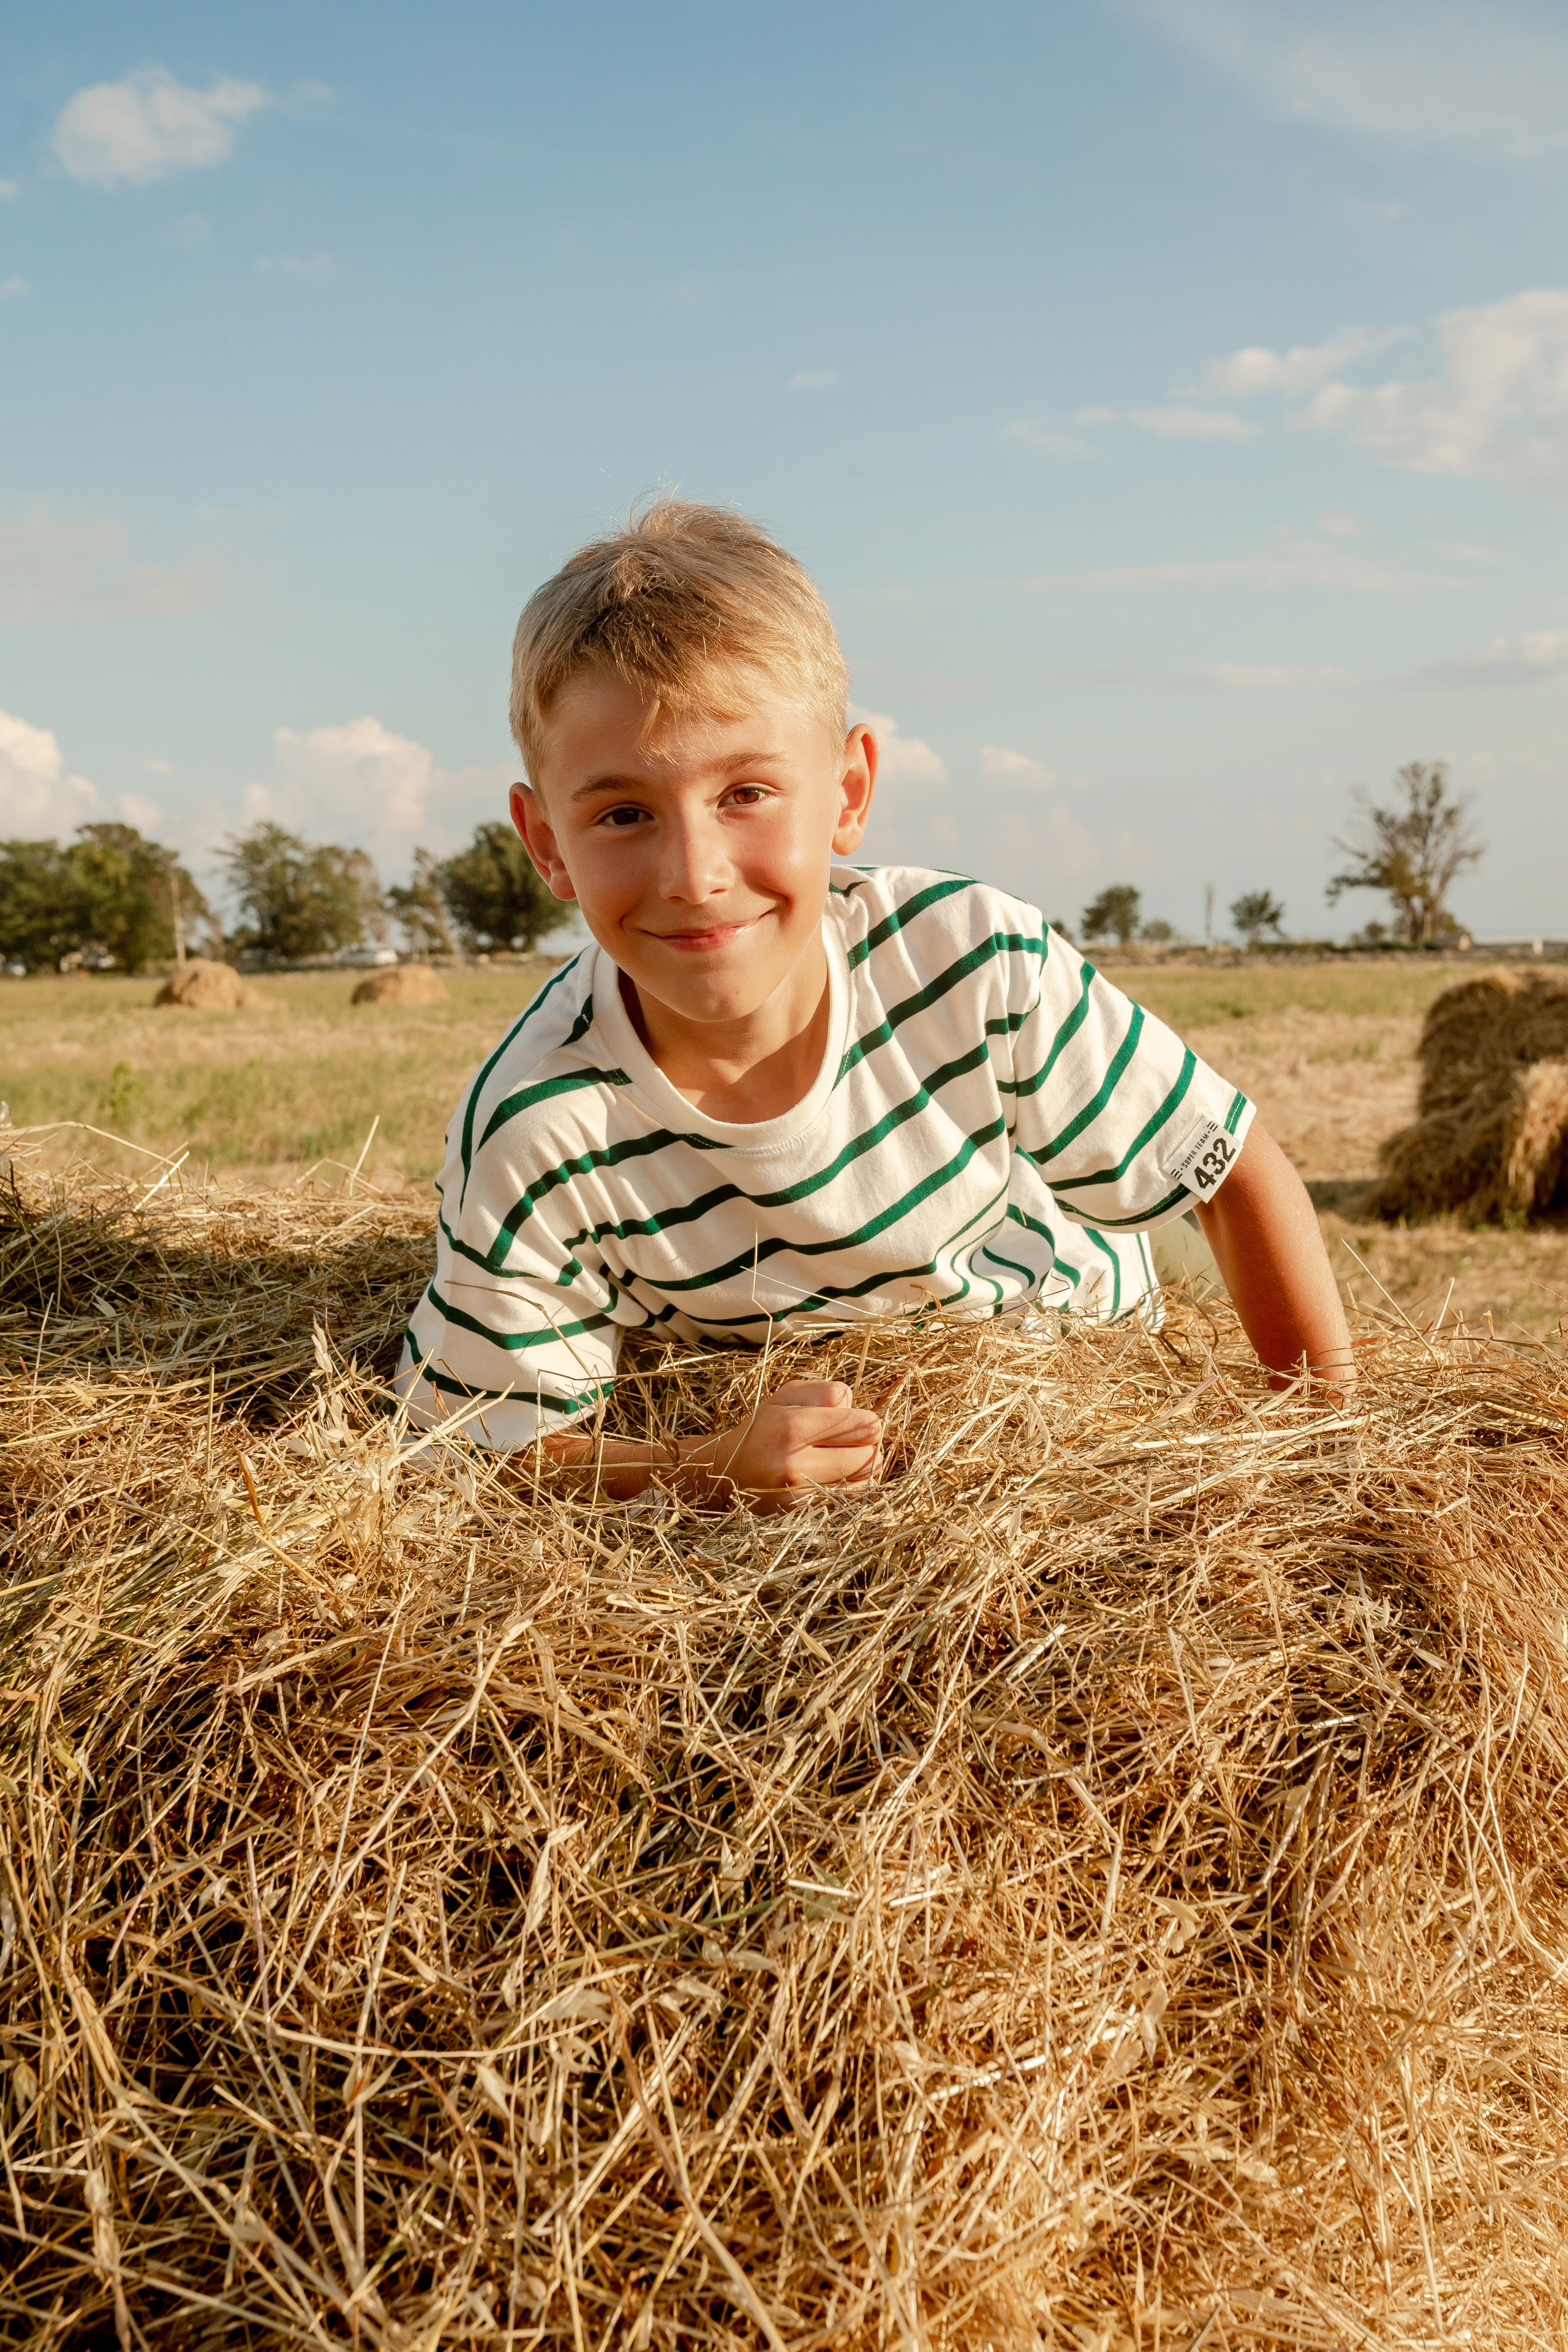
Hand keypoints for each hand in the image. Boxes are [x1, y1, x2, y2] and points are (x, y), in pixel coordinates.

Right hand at [702, 1379, 879, 1510]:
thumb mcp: (785, 1396)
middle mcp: (794, 1464)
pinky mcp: (802, 1515)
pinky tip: (837, 1476)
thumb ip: (822, 1391)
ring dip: (862, 1468)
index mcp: (790, 1427)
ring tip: (844, 1458)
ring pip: (864, 1481)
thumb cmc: (762, 1428)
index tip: (858, 1422)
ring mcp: (798, 1495)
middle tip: (850, 1440)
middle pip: (868, 1454)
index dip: (866, 1422)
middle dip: (865, 1444)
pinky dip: (852, 1487)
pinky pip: (850, 1500)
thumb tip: (854, 1405)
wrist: (725, 1473)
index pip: (861, 1426)